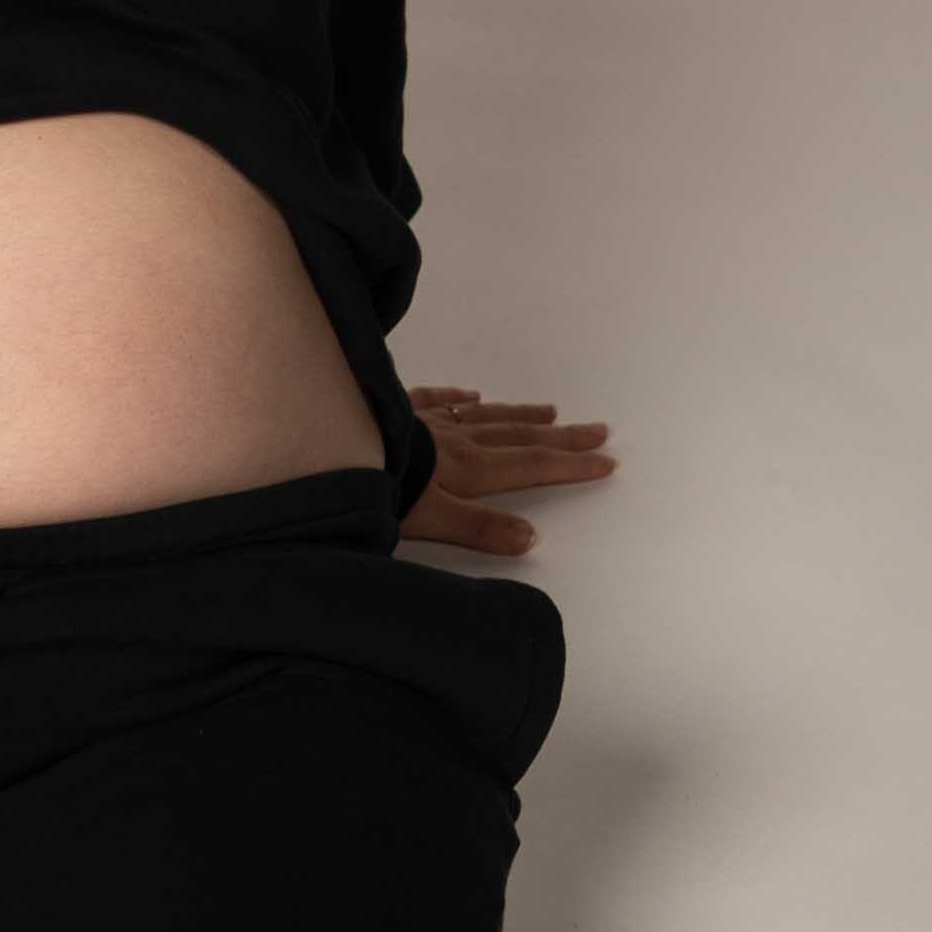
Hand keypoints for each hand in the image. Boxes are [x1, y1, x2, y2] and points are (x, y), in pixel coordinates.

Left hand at [399, 385, 613, 556]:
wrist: (324, 454)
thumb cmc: (380, 493)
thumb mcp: (430, 521)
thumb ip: (479, 529)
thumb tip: (531, 537)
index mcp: (468, 470)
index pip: (530, 466)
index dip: (570, 464)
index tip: (607, 461)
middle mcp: (456, 441)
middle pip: (517, 437)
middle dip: (560, 435)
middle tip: (599, 429)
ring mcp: (427, 422)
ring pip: (484, 416)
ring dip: (519, 414)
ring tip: (550, 410)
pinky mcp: (396, 412)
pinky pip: (434, 398)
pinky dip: (458, 397)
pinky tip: (470, 394)